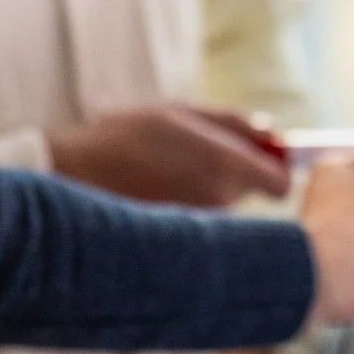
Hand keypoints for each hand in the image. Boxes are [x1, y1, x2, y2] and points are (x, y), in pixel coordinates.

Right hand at [46, 104, 291, 207]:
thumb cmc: (126, 137)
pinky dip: (184, 207)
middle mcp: (220, 201)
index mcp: (227, 165)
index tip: (261, 160)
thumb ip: (236, 122)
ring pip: (221, 205)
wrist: (73, 178)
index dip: (275, 170)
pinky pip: (197, 223)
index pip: (280, 183)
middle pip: (249, 191)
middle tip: (194, 157)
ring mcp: (200, 226)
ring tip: (164, 171)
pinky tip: (153, 192)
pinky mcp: (180, 241)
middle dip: (233, 174)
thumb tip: (273, 134)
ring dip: (204, 189)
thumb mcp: (182, 112)